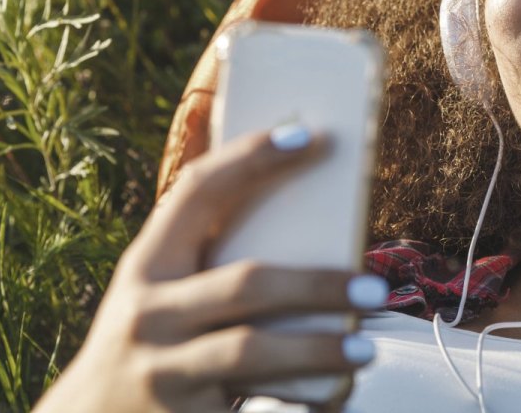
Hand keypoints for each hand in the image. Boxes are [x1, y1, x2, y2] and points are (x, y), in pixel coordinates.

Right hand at [32, 127, 385, 412]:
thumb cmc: (151, 341)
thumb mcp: (160, 294)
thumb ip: (210, 263)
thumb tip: (315, 226)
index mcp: (146, 265)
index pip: (198, 192)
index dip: (249, 157)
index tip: (306, 133)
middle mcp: (148, 314)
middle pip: (245, 284)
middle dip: (315, 283)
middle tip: (373, 288)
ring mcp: (161, 371)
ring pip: (250, 353)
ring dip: (317, 349)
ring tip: (365, 350)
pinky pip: (252, 408)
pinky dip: (299, 402)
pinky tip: (339, 395)